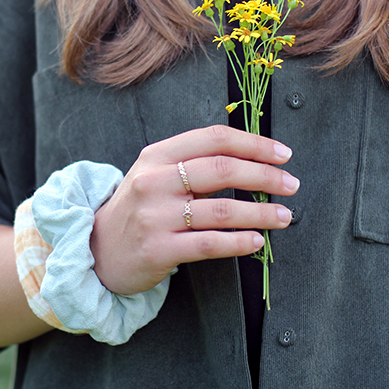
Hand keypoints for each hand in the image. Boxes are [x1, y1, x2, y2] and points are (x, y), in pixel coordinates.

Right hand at [90, 125, 298, 294]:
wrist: (97, 250)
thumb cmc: (139, 209)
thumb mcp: (155, 174)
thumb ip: (193, 162)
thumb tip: (253, 157)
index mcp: (157, 155)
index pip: (213, 139)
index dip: (254, 143)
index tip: (283, 154)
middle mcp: (153, 181)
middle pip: (221, 169)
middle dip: (265, 176)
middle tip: (291, 184)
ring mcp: (154, 216)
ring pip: (221, 210)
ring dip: (260, 213)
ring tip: (283, 216)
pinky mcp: (158, 249)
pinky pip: (209, 244)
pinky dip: (239, 242)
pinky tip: (257, 241)